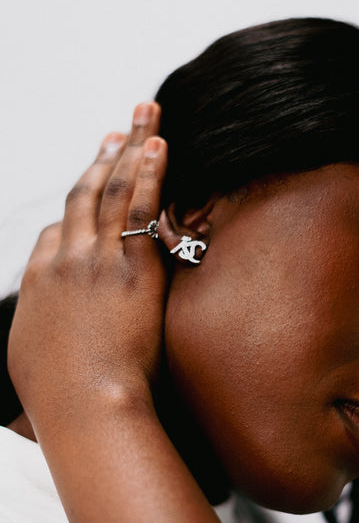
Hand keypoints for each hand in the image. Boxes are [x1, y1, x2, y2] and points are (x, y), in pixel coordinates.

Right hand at [8, 103, 167, 430]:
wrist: (86, 407)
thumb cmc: (61, 400)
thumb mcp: (34, 362)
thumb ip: (43, 335)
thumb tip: (47, 335)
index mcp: (38, 282)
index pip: (57, 231)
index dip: (78, 206)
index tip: (94, 185)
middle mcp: (64, 260)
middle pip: (84, 195)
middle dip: (103, 157)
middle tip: (118, 128)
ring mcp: (98, 259)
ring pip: (113, 189)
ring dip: (130, 147)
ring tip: (145, 115)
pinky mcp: (134, 268)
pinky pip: (142, 208)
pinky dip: (149, 173)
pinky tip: (159, 146)